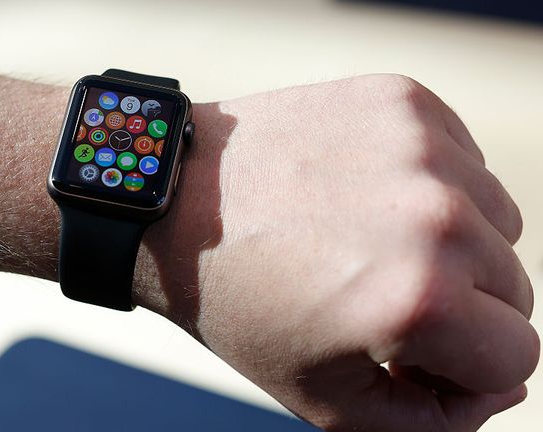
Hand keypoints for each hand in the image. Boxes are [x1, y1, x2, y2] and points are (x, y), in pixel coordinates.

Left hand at [139, 74, 538, 430]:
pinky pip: (464, 162)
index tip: (406, 354)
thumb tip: (501, 387)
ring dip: (449, 245)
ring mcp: (421, 147)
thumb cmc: (239, 303)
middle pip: (512, 288)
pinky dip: (430, 186)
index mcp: (420, 300)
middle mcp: (435, 216)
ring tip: (365, 244)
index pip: (515, 357)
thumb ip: (430, 422)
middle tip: (374, 296)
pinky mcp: (403, 100)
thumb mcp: (325, 397)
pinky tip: (362, 196)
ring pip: (496, 222)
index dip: (461, 370)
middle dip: (457, 309)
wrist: (174, 202)